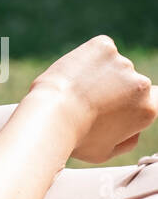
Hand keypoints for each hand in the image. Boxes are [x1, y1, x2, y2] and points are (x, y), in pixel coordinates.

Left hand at [27, 35, 157, 163]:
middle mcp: (142, 84)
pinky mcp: (104, 46)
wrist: (51, 115)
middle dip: (112, 90)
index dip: (134, 102)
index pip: (153, 99)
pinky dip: (86, 58)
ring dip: (97, 74)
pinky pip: (98, 50)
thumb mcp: (105, 153)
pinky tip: (72, 75)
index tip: (118, 105)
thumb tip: (134, 131)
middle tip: (85, 103)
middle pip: (129, 83)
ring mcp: (123, 62)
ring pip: (111, 67)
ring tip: (74, 92)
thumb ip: (127, 141)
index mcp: (148, 109)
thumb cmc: (74, 139)